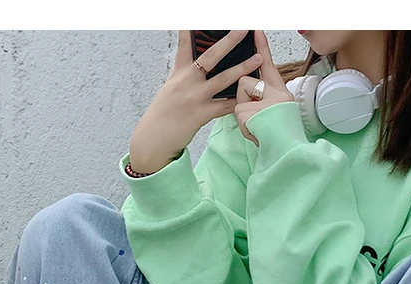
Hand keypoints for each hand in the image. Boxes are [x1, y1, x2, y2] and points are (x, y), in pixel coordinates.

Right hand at [128, 30, 263, 173]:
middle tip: (243, 28)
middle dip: (229, 41)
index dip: (191, 28)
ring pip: (222, 79)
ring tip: (257, 58)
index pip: (185, 45)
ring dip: (242, 68)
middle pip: (210, 56)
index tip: (199, 16)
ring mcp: (194, 97)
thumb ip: (184, 78)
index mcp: (178, 73)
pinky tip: (251, 95)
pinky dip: (237, 101)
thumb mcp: (170, 91)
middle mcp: (186, 82)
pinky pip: (224, 106)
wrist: (152, 140)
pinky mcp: (201, 115)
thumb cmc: (162, 117)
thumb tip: (197, 71)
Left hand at [235, 30, 294, 144]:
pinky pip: (238, 112)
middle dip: (245, 97)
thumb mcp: (274, 113)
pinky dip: (243, 124)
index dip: (261, 45)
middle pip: (247, 82)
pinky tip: (255, 131)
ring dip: (244, 112)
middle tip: (259, 115)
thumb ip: (263, 97)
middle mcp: (276, 93)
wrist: (285, 152)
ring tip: (258, 126)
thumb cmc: (279, 137)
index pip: (268, 63)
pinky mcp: (253, 111)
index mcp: (281, 92)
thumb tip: (250, 89)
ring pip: (240, 97)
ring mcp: (265, 101)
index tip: (256, 29)